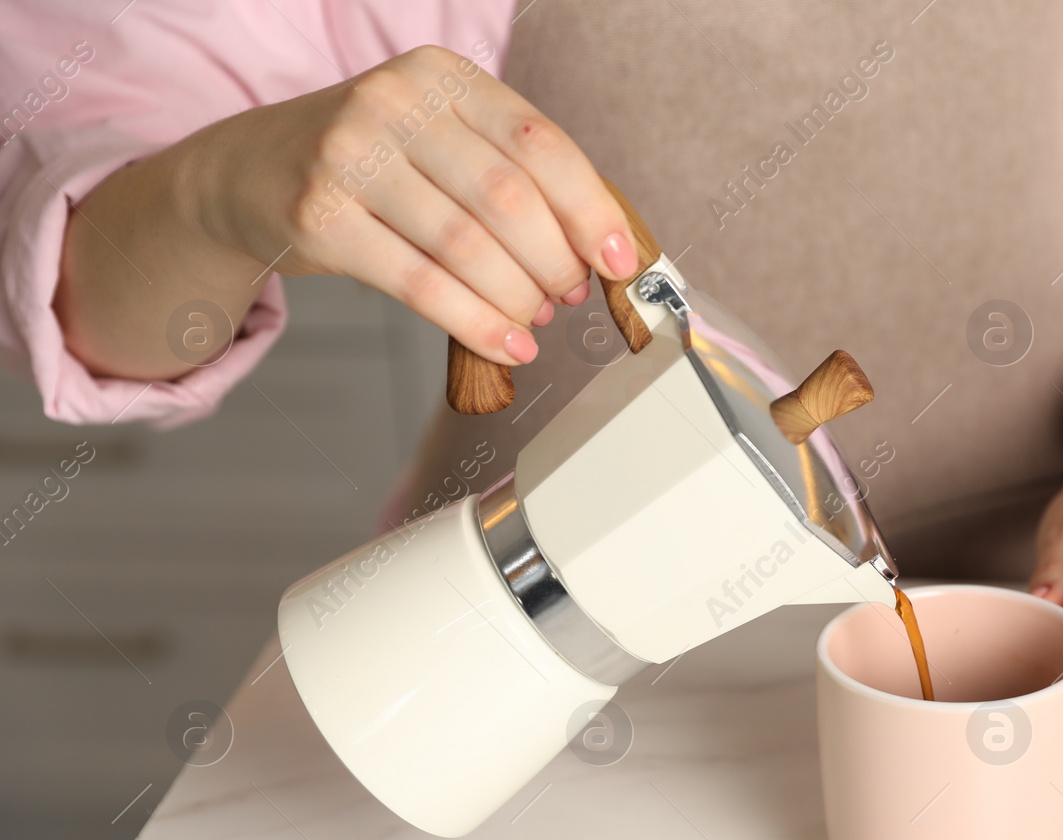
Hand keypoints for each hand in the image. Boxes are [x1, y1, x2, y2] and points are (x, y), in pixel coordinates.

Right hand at [59, 47, 636, 378]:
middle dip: (552, 262)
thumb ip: (511, 176)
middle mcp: (394, 102)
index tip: (617, 260)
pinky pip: (420, 283)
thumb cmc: (369, 164)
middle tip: (564, 297)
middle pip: (509, 198)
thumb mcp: (438, 141)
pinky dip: (474, 322)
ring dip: (516, 297)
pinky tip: (504, 343)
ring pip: (467, 244)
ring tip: (532, 322)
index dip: (591, 210)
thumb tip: (597, 248)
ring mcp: (350, 156)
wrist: (247, 172)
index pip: (541, 143)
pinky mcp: (319, 216)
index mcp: (442, 76)